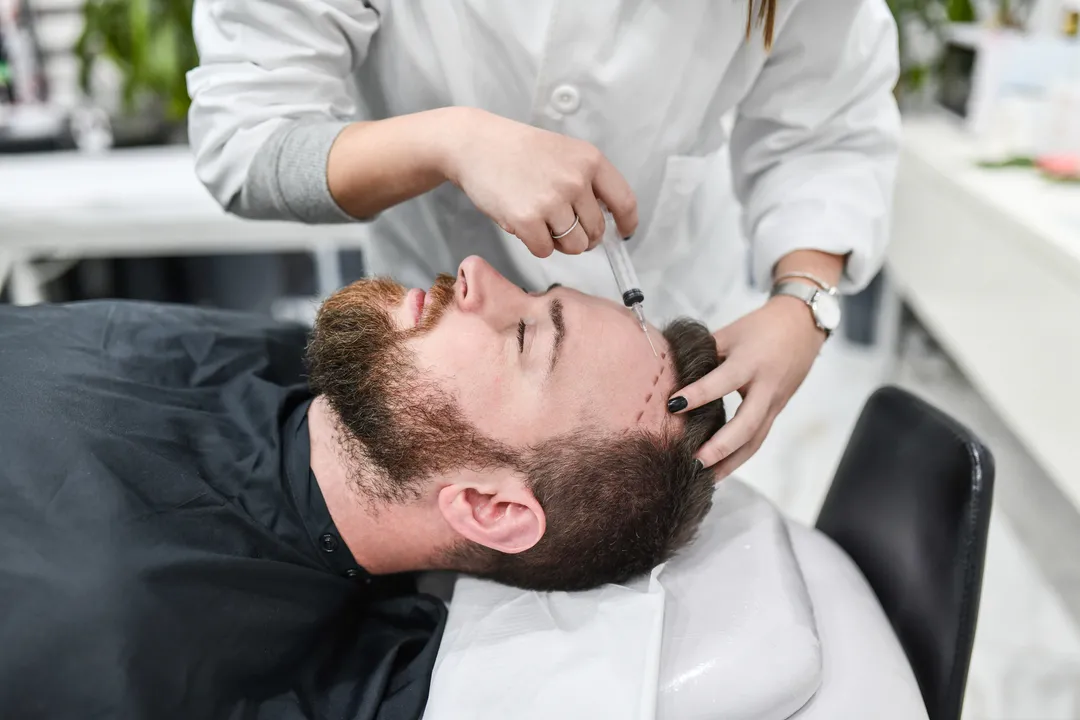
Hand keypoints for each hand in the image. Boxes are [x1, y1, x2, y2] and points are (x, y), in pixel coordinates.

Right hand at [442, 109, 638, 256]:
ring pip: (574, 246)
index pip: (624, 202)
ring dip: (559, 242)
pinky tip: (523, 223)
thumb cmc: (519, 151)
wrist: (476, 145)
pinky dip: (535, 244)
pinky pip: (545, 251)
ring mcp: (552, 201)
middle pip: (596, 231)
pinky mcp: (527, 220)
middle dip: (583, 237)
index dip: (626, 223)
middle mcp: (576, 180)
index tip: (623, 233)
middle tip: (562, 226)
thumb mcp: (564, 153)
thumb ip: (587, 181)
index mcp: (590, 161)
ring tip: (541, 222)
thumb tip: (604, 221)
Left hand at [667, 295, 826, 479]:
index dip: (699, 394)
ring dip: (730, 462)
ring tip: (705, 478)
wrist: (803, 326)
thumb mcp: (730, 333)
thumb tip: (670, 373)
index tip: (672, 406)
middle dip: (720, 446)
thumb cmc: (760, 327)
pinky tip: (720, 469)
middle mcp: (766, 387)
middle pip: (747, 424)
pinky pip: (758, 438)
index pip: (723, 381)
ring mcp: (775, 403)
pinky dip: (739, 455)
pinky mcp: (776, 412)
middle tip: (694, 461)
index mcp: (751, 361)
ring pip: (755, 440)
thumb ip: (704, 355)